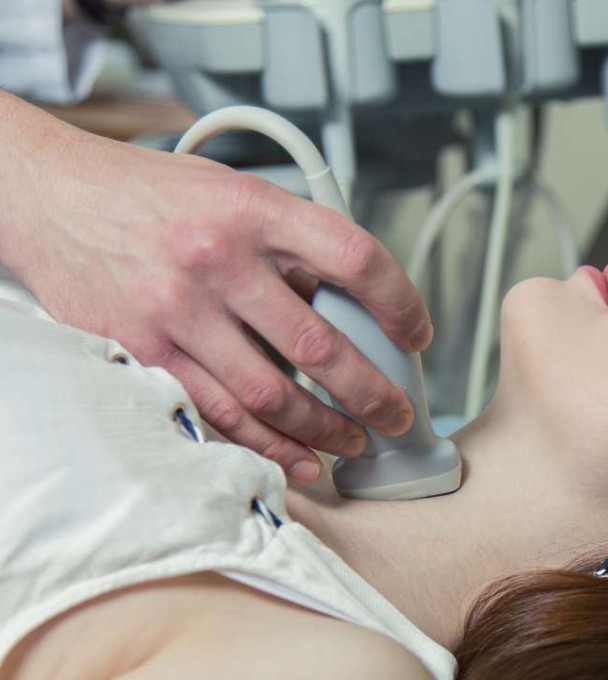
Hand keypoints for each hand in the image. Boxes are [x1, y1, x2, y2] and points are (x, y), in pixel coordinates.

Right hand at [0, 96, 432, 481]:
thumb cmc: (151, 194)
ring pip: (271, 394)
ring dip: (324, 429)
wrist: (52, 197)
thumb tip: (350, 303)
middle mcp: (218, 261)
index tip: (418, 333)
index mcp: (253, 210)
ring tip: (354, 441)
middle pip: (319, 345)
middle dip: (372, 392)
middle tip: (398, 415)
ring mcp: (178, 311)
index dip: (400, 303)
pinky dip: (264, 445)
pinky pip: (218, 412)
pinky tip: (296, 458)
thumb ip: (290, 240)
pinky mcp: (144, 352)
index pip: (354, 258)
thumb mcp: (233, 192)